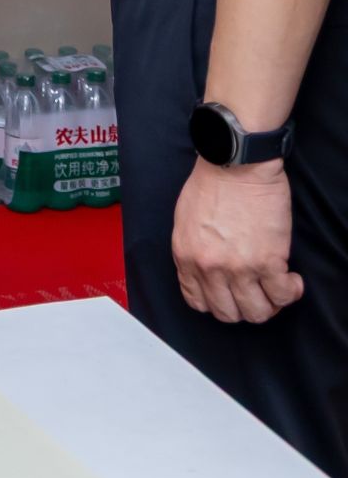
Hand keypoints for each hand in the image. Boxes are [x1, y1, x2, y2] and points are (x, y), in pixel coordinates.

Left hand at [173, 158, 301, 323]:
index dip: (217, 303)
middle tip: (256, 292)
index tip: (230, 295)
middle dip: (243, 307)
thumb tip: (204, 273)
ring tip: (274, 286)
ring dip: (269, 304)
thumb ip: (192, 251)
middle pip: (228, 313)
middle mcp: (209, 267)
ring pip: (257, 313)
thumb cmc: (211, 184)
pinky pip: (282, 296)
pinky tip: (291, 279)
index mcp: (186, 256)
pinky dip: (290, 292)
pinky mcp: (268, 262)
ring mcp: (239, 267)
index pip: (197, 302)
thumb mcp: (185, 220)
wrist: (236, 164)